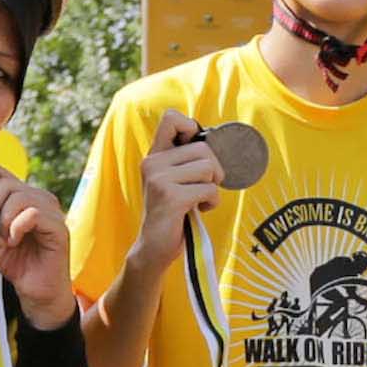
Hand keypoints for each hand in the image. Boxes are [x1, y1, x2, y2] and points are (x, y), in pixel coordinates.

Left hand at [0, 174, 79, 326]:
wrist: (34, 291)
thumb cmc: (18, 263)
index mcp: (24, 197)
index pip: (2, 174)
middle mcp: (40, 199)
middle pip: (7, 184)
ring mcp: (52, 211)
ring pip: (19, 197)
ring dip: (3, 220)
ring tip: (4, 240)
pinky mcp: (59, 226)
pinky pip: (33, 214)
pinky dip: (16, 228)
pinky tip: (14, 242)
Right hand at [138, 112, 226, 241]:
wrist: (154, 248)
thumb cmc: (171, 214)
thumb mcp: (172, 181)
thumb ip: (184, 160)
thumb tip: (212, 140)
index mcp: (154, 156)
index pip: (172, 118)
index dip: (192, 128)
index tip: (196, 152)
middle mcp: (153, 163)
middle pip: (204, 148)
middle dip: (214, 170)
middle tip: (204, 187)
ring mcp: (160, 180)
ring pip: (208, 168)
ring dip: (212, 187)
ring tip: (199, 200)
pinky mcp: (171, 197)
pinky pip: (209, 190)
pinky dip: (212, 202)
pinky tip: (199, 211)